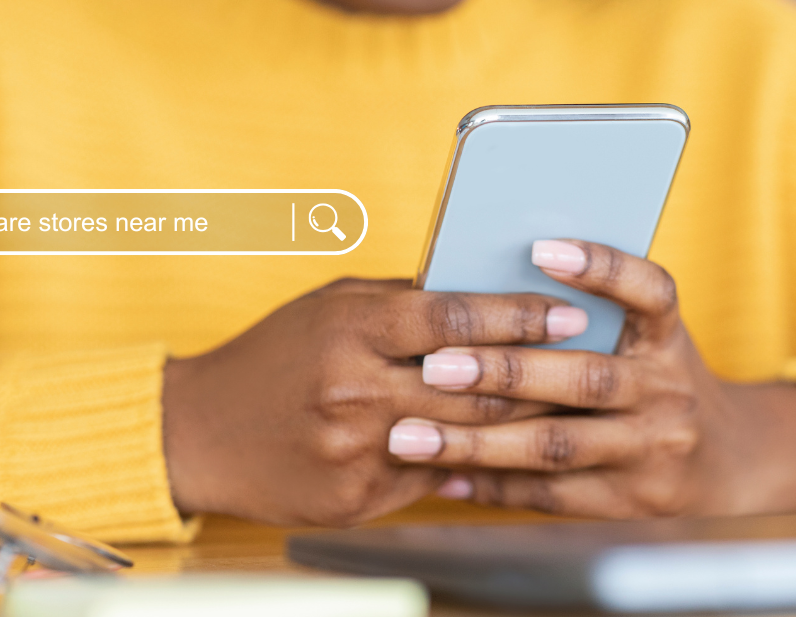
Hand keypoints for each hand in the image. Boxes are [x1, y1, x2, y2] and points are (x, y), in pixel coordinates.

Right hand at [161, 278, 588, 525]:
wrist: (201, 432)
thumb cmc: (275, 355)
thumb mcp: (331, 306)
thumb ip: (402, 302)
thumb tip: (481, 296)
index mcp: (352, 328)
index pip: (455, 316)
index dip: (520, 315)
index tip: (569, 313)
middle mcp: (355, 389)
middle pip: (475, 386)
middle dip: (542, 375)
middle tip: (593, 364)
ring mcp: (357, 450)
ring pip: (465, 437)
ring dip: (522, 423)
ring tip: (567, 407)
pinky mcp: (357, 498)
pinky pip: (434, 477)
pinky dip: (473, 463)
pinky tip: (508, 452)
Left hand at [388, 240, 795, 517]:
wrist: (731, 462)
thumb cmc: (655, 379)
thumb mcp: (643, 338)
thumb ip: (587, 316)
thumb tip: (480, 289)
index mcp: (667, 336)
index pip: (649, 291)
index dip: (600, 267)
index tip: (540, 249)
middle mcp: (667, 391)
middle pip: (585, 378)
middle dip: (503, 371)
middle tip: (434, 366)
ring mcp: (653, 451)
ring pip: (556, 445)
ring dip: (476, 441)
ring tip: (409, 437)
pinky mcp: (632, 503)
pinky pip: (552, 495)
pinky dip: (492, 485)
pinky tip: (442, 475)